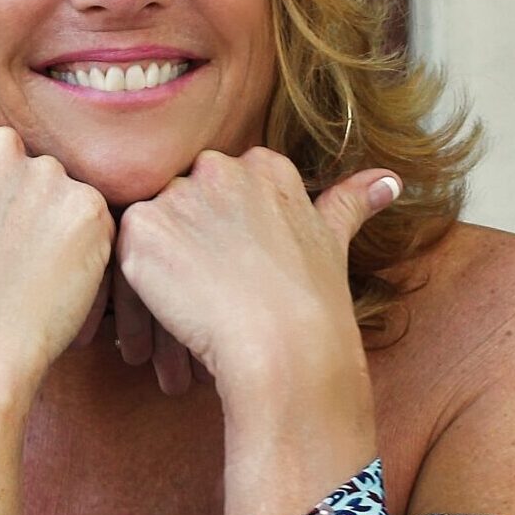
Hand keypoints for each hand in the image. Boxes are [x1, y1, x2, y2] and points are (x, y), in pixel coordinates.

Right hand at [0, 127, 113, 397]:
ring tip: (36, 281)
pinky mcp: (87, 207)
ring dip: (60, 231)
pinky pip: (95, 224)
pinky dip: (88, 255)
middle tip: (16, 264)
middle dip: (28, 211)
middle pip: (29, 172)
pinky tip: (60, 288)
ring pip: (64, 197)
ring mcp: (46, 175)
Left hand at [113, 149, 401, 391]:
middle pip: (185, 214)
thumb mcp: (334, 240)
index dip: (223, 247)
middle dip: (188, 265)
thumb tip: (390, 180)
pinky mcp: (141, 230)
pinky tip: (149, 348)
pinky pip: (124, 265)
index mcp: (263, 166)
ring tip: (170, 347)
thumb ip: (350, 201)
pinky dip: (133, 309)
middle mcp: (218, 167)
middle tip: (196, 320)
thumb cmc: (314, 303)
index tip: (231, 285)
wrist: (286, 345)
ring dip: (157, 291)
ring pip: (154, 242)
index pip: (224, 197)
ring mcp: (177, 196)